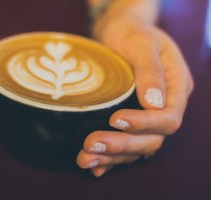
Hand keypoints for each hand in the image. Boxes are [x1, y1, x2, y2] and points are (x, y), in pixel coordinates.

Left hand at [76, 14, 193, 176]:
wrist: (119, 32)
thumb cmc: (132, 33)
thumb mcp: (142, 43)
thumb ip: (151, 70)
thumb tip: (153, 103)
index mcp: (176, 87)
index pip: (168, 117)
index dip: (144, 124)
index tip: (115, 119)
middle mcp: (164, 106)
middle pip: (152, 139)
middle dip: (122, 145)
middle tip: (91, 144)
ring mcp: (147, 117)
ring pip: (137, 147)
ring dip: (111, 157)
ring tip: (84, 159)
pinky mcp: (130, 121)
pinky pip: (125, 145)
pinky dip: (111, 158)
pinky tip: (95, 166)